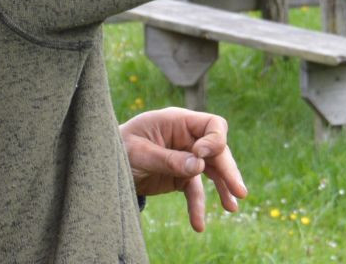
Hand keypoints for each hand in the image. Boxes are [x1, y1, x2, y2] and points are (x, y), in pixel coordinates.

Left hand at [119, 107, 247, 230]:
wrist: (106, 165)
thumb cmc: (119, 148)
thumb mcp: (138, 152)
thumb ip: (168, 159)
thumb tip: (199, 167)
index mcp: (178, 122)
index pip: (211, 125)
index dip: (214, 141)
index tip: (203, 156)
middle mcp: (187, 138)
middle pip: (218, 151)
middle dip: (228, 170)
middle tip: (239, 191)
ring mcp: (187, 158)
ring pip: (213, 171)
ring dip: (223, 188)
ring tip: (233, 207)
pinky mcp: (181, 177)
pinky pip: (195, 191)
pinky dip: (198, 206)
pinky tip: (198, 224)